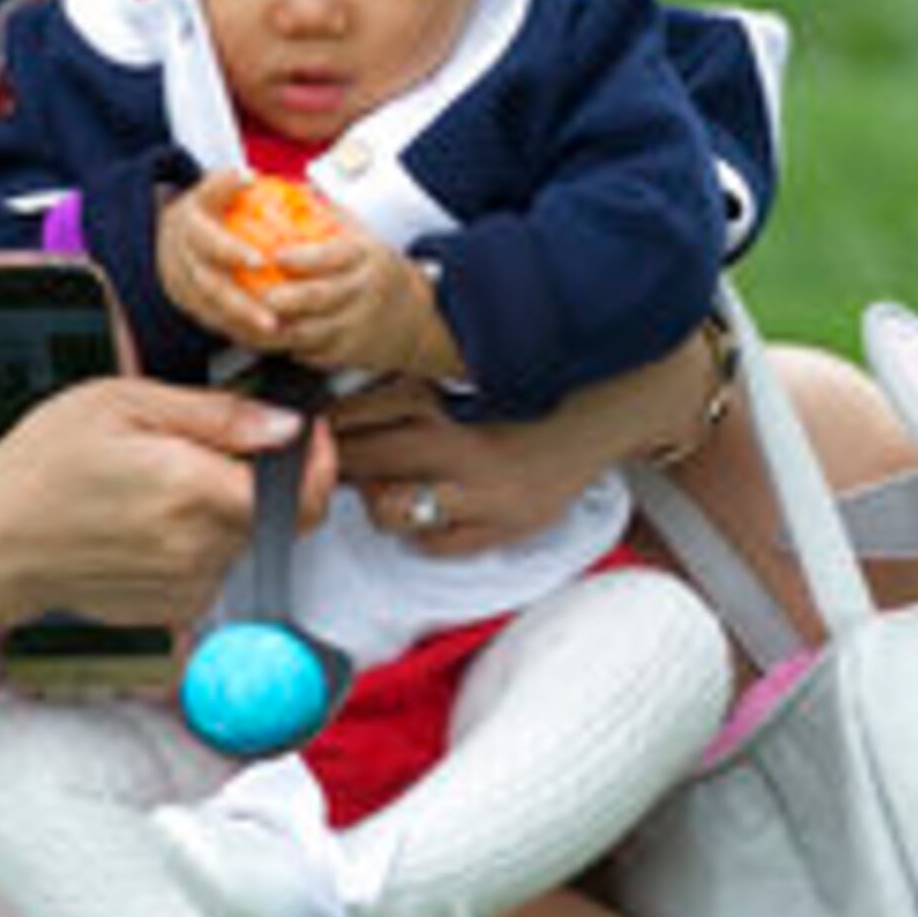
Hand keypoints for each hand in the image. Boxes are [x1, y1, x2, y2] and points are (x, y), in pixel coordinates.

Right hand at [0, 372, 319, 628]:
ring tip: (159, 484)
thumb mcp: (124, 405)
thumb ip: (216, 416)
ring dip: (224, 510)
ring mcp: (189, 586)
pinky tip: (146, 521)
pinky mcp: (174, 609)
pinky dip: (198, 542)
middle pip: (276, 514)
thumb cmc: (44, 464)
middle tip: (203, 448)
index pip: (303, 491)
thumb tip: (286, 425)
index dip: (315, 460)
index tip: (302, 434)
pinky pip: (214, 567)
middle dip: (258, 478)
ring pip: (244, 539)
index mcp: (193, 488)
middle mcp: (200, 546)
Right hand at [156, 171, 286, 350]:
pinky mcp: (187, 303)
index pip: (207, 240)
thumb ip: (226, 182)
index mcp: (187, 226)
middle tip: (272, 320)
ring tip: (275, 334)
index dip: (230, 251)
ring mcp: (181, 284)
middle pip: (209, 286)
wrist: (165, 236)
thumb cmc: (205, 209)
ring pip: (210, 310)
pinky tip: (266, 340)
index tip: (259, 261)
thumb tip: (250, 177)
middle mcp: (180, 257)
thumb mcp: (210, 188)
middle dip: (240, 305)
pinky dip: (237, 332)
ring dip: (242, 325)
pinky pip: (212, 322)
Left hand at [159, 171, 460, 380]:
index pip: (334, 256)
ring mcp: (356, 325)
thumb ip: (326, 213)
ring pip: (311, 332)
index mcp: (365, 257)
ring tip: (246, 319)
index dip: (303, 258)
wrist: (414, 317)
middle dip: (284, 298)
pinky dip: (285, 348)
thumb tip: (287, 185)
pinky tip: (262, 339)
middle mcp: (363, 291)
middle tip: (254, 294)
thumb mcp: (361, 235)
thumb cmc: (375, 269)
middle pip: (320, 297)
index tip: (275, 255)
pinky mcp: (348, 354)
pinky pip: (313, 354)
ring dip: (276, 329)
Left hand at [325, 329, 726, 557]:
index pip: (355, 413)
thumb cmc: (524, 390)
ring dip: (375, 500)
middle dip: (338, 462)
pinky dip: (421, 532)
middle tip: (331, 461)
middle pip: (360, 461)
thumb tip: (339, 396)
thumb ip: (407, 383)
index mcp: (442, 396)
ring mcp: (480, 491)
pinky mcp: (504, 524)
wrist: (603, 409)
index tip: (314, 427)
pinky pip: (434, 544)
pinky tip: (429, 510)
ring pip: (388, 509)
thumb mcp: (460, 372)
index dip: (327, 423)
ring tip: (382, 488)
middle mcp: (457, 443)